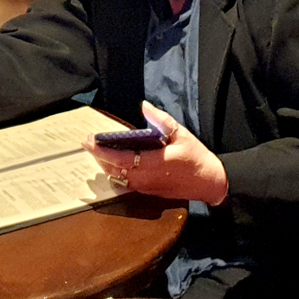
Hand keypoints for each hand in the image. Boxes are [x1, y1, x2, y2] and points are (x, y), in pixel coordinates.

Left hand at [82, 103, 228, 206]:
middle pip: (113, 169)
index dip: (102, 150)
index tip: (90, 141)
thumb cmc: (197, 158)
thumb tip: (145, 106)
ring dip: (106, 165)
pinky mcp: (148, 191)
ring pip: (117, 178)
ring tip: (97, 151)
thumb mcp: (182, 135)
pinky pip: (126, 183)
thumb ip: (161, 120)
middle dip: (98, 156)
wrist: (210, 183)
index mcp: (153, 163)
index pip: (120, 158)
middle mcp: (145, 178)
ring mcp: (146, 186)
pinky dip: (116, 172)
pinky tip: (113, 163)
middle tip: (87, 143)